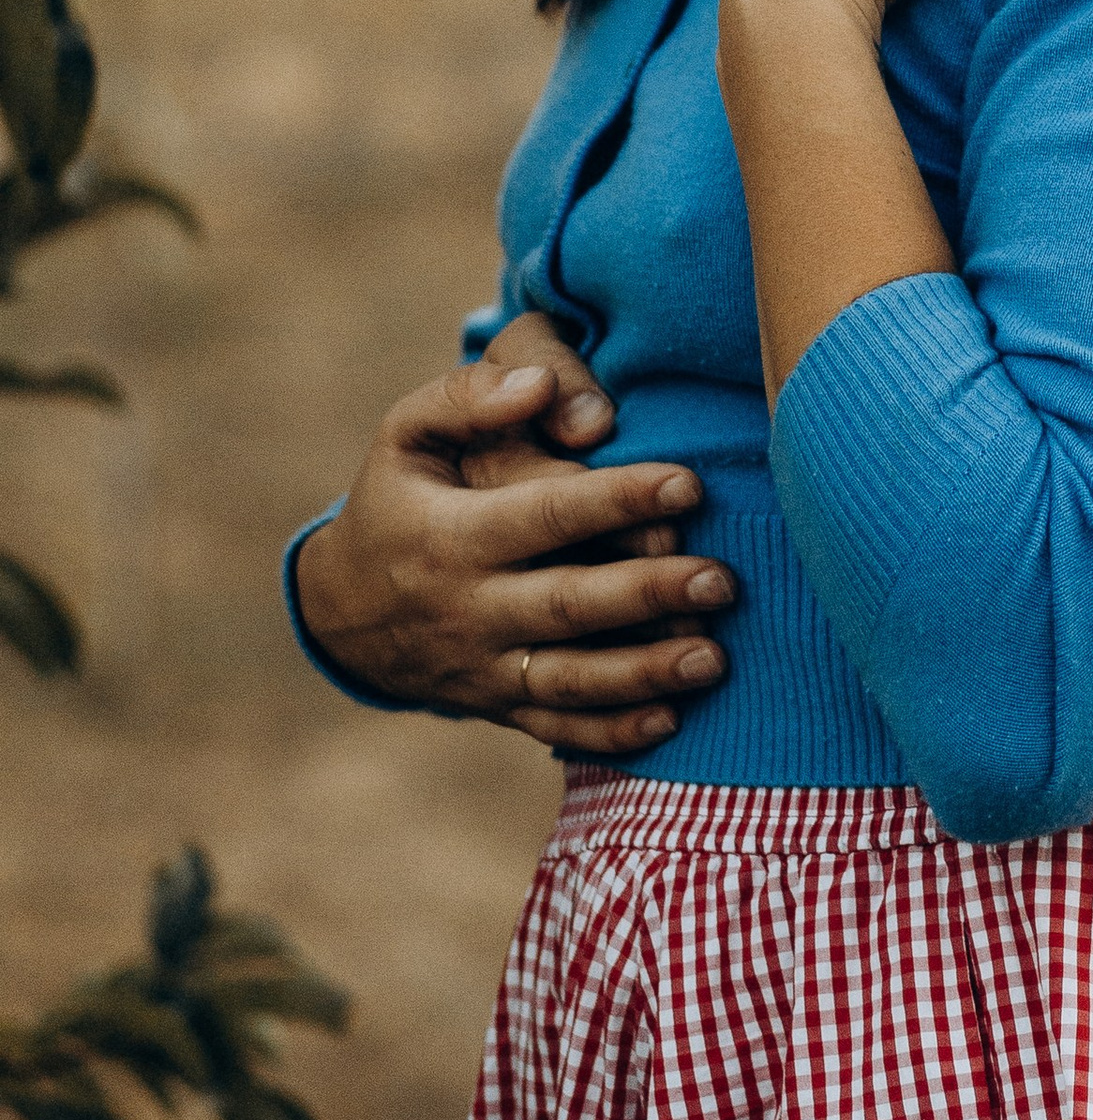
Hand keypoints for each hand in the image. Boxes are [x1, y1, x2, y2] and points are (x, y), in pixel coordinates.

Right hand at [292, 331, 737, 757]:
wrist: (342, 610)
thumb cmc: (398, 499)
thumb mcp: (405, 434)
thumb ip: (469, 397)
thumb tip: (542, 385)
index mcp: (452, 535)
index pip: (546, 516)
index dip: (618, 499)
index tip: (688, 483)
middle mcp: (470, 608)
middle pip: (569, 605)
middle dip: (649, 593)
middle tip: (723, 579)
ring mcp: (484, 667)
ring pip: (570, 680)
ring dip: (645, 672)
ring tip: (715, 657)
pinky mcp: (497, 706)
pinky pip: (557, 727)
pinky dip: (613, 734)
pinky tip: (673, 720)